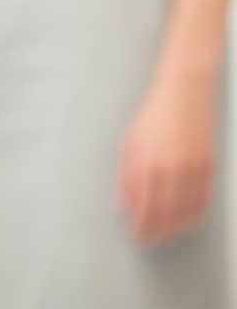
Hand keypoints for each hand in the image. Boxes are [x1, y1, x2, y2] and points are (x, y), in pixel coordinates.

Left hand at [117, 69, 218, 245]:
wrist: (185, 92)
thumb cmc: (153, 114)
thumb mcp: (131, 141)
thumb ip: (126, 174)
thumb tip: (122, 202)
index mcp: (149, 161)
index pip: (145, 206)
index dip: (142, 224)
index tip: (136, 233)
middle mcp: (172, 169)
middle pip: (165, 213)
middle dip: (156, 231)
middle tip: (148, 240)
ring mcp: (193, 169)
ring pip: (187, 211)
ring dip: (175, 228)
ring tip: (165, 234)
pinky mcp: (209, 167)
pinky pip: (203, 200)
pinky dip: (194, 216)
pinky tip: (185, 220)